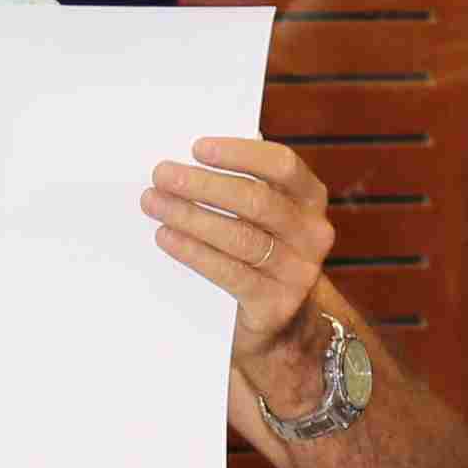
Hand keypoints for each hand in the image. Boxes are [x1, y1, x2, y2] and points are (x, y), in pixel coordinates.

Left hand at [145, 134, 332, 369]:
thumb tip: (189, 158)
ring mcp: (298, 271)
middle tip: (162, 175)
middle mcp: (312, 233)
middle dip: (203, 185)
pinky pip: (229, 273)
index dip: (240, 154)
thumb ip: (241, 182)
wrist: (282, 319)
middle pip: (256, 201)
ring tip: (154, 203)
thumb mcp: (263, 215)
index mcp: (310, 199)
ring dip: (190, 217)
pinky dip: (194, 252)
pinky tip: (166, 237)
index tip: (197, 148)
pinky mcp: (276, 303)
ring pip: (240, 237)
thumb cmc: (260, 249)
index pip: (282, 166)